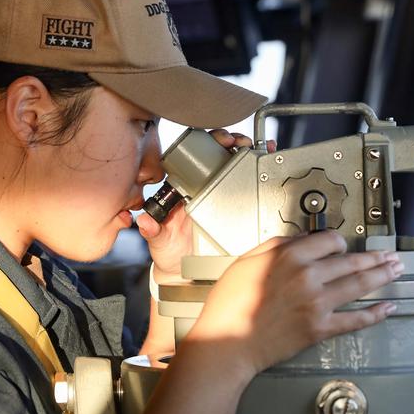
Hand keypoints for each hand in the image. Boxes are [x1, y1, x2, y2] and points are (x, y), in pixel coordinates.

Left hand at [136, 129, 276, 280]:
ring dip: (250, 152)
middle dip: (233, 142)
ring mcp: (223, 196)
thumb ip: (152, 231)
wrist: (187, 273)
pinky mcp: (238, 208)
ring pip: (237, 167)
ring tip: (260, 147)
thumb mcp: (159, 241)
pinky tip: (269, 159)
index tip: (218, 140)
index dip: (207, 143)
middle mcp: (204, 188)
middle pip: (220, 156)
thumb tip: (145, 221)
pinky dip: (261, 170)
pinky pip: (250, 187)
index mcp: (185, 188)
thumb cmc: (170, 252)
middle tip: (240, 142)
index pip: (196, 157)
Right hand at [185, 231, 401, 380]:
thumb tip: (300, 239)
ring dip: (382, 276)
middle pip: (351, 261)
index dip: (339, 242)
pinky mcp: (320, 328)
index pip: (329, 240)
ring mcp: (317, 304)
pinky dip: (375, 314)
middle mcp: (308, 277)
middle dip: (374, 257)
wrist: (227, 342)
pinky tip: (387, 308)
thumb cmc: (230, 305)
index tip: (343, 246)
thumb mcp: (246, 261)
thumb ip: (275, 246)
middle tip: (389, 255)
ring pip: (359, 286)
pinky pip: (355, 320)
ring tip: (396, 270)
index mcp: (289, 256)